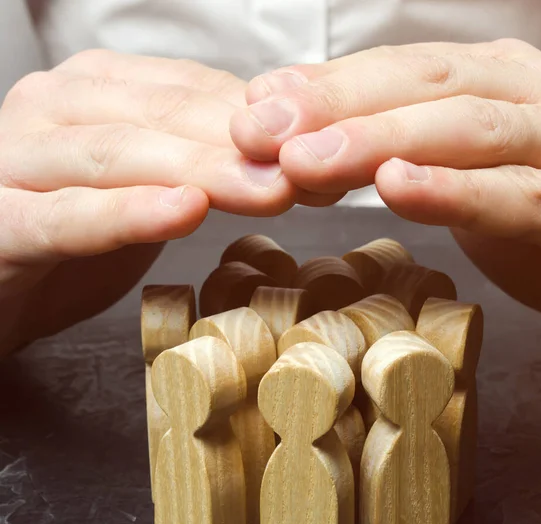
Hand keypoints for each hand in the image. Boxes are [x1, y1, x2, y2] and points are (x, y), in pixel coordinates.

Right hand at [0, 50, 343, 356]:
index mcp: (94, 91)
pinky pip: (68, 216)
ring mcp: (18, 159)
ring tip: (268, 191)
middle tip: (314, 171)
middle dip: (243, 145)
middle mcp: (54, 108)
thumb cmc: (74, 233)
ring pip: (120, 155)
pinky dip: (128, 214)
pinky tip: (183, 211)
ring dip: (201, 171)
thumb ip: (201, 165)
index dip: (262, 120)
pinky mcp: (0, 222)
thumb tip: (289, 159)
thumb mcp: (147, 189)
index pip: (191, 91)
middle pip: (162, 116)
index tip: (328, 149)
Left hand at [230, 39, 540, 326]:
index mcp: (495, 81)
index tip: (252, 109)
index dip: (323, 87)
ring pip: (465, 130)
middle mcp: (531, 95)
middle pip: (424, 85)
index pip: (397, 71)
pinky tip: (397, 187)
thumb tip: (302, 136)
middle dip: (335, 106)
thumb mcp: (458, 169)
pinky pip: (519, 196)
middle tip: (256, 130)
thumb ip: (394, 147)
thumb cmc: (536, 211)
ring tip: (304, 161)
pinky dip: (456, 192)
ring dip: (379, 141)